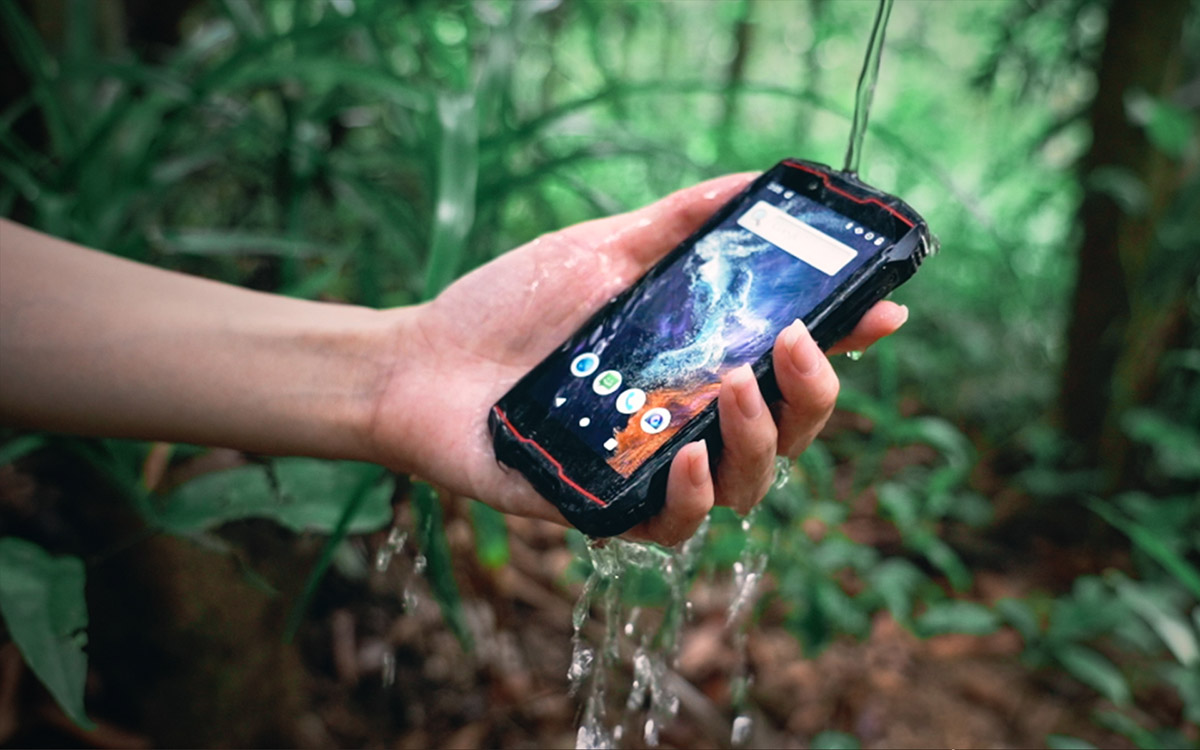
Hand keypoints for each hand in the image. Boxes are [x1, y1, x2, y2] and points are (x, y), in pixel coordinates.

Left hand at [368, 175, 907, 544]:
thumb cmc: (507, 307)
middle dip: (814, 394)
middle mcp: (688, 417)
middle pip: (788, 429)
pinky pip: (674, 525)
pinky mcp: (608, 508)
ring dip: (762, 439)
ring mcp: (651, 467)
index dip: (844, 342)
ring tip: (740, 390)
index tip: (884, 310)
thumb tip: (753, 182)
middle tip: (803, 345)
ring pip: (747, 483)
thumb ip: (676, 223)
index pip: (789, 360)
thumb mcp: (599, 251)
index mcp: (697, 359)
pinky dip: (690, 495)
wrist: (420, 363)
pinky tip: (682, 451)